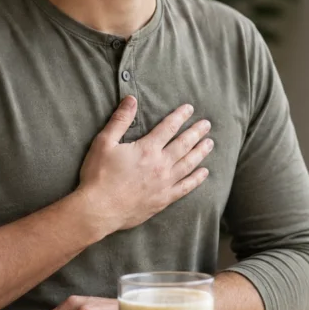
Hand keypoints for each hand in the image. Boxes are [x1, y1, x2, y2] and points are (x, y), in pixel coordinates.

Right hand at [78, 96, 213, 233]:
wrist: (98, 210)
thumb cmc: (98, 175)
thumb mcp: (104, 143)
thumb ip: (120, 120)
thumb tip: (131, 99)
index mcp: (147, 149)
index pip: (168, 128)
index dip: (180, 116)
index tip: (189, 109)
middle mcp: (160, 165)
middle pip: (184, 144)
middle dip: (196, 132)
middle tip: (207, 124)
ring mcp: (164, 183)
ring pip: (189, 164)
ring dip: (200, 152)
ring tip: (210, 143)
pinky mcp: (163, 199)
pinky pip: (185, 187)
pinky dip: (196, 179)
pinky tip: (204, 173)